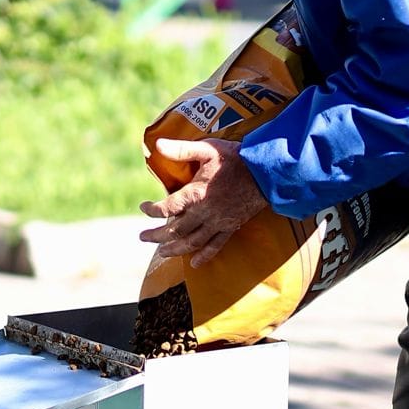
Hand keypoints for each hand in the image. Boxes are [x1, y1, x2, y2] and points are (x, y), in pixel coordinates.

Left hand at [138, 138, 268, 267]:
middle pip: (175, 230)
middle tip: (143, 237)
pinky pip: (215, 246)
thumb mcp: (207, 149)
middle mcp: (204, 212)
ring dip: (175, 249)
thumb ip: (181, 150)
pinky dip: (204, 256)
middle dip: (156, 236)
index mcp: (195, 193)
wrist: (265, 172)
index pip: (167, 208)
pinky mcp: (231, 227)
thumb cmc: (235, 157)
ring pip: (192, 242)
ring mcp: (218, 222)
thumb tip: (158, 145)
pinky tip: (194, 263)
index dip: (152, 210)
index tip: (143, 208)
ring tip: (162, 252)